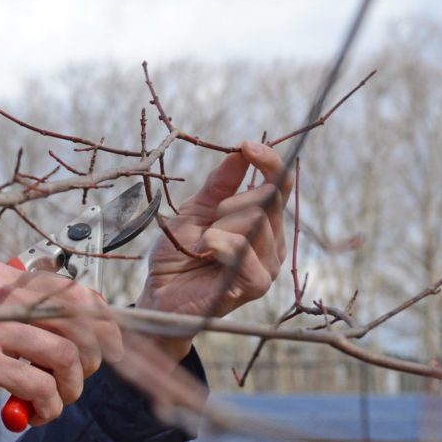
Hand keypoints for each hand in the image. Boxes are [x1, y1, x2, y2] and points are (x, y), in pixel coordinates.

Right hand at [0, 260, 122, 425]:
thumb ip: (2, 309)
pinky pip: (40, 384)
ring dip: (74, 385)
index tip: (100, 345)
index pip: (70, 287)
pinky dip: (50, 405)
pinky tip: (37, 415)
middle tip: (81, 376)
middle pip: (81, 314)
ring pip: (68, 351)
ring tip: (58, 400)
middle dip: (96, 352)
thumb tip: (52, 326)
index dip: (98, 318)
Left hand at [137, 142, 291, 357]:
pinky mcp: (255, 285)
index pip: (280, 186)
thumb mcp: (195, 211)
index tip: (247, 146)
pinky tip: (205, 251)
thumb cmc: (178, 256)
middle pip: (267, 200)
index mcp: (263, 224)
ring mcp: (268, 266)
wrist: (161, 295)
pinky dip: (219, 245)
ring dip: (218, 227)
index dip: (269, 162)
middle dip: (228, 204)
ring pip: (255, 222)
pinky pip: (246, 251)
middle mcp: (273, 243)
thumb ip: (219, 185)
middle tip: (204, 226)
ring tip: (201, 246)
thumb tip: (240, 152)